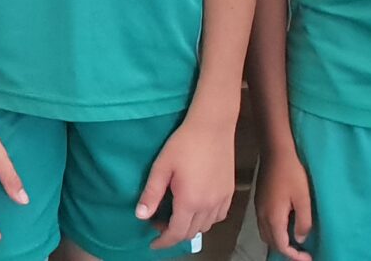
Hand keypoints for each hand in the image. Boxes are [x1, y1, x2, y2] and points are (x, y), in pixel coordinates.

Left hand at [135, 113, 233, 250]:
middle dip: (173, 234)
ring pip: (205, 226)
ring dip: (189, 227)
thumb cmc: (183, 143)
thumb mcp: (161, 167)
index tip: (153, 244)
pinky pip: (218, 216)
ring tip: (176, 215)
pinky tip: (196, 208)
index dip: (163, 242)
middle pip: (191, 233)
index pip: (176, 233)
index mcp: (189, 202)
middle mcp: (208, 206)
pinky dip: (206, 219)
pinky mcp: (230, 192)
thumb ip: (151, 194)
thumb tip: (140, 216)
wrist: (213, 126)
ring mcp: (222, 200)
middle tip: (159, 222)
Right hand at [254, 147, 315, 260]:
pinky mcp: (259, 201)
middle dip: (286, 251)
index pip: (281, 245)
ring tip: (294, 243)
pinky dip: (274, 232)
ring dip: (279, 242)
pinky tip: (284, 226)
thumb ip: (303, 222)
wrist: (275, 151)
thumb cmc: (292, 174)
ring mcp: (258, 208)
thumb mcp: (304, 199)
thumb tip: (300, 238)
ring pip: (266, 234)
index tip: (308, 258)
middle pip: (271, 242)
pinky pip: (263, 224)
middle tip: (302, 253)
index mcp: (273, 217)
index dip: (294, 256)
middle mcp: (262, 216)